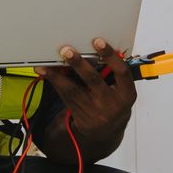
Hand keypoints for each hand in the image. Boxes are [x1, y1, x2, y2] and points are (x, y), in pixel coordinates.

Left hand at [35, 38, 136, 155]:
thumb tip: (94, 49)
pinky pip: (66, 97)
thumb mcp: (122, 89)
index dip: (110, 56)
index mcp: (126, 93)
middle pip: (93, 80)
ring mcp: (94, 111)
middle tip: (67, 51)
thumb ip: (113, 72)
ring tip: (46, 64)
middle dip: (79, 64)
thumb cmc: (115, 102)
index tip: (98, 41)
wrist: (107, 130)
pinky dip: (55, 83)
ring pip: (74, 91)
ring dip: (58, 76)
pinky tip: (46, 73)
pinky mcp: (80, 115)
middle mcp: (111, 103)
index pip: (121, 72)